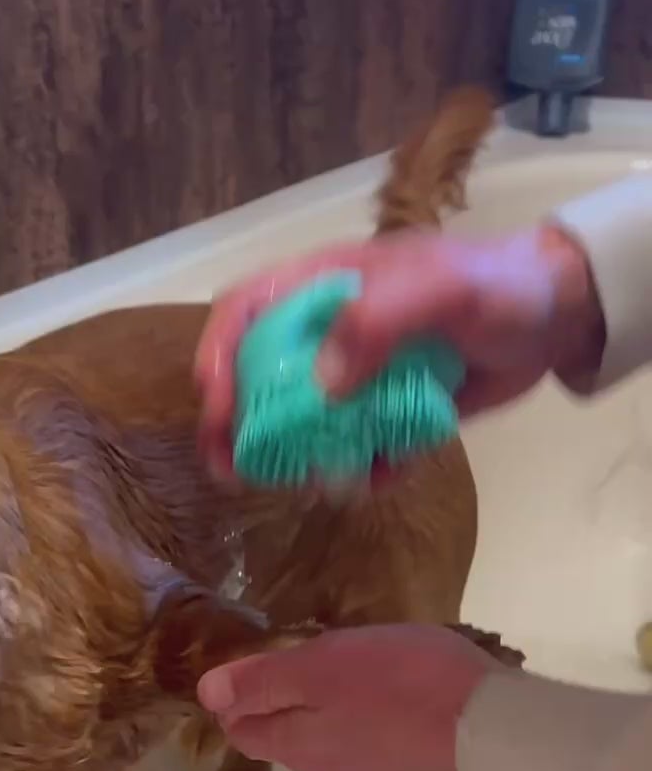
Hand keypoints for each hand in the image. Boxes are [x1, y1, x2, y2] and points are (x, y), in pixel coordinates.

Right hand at [195, 226, 604, 474]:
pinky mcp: (388, 412)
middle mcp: (328, 332)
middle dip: (237, 425)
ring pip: (302, 422)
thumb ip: (379, 323)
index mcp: (324, 286)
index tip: (215, 403)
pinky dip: (364, 469)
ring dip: (296, 458)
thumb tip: (322, 385)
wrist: (556, 317)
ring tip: (308, 484)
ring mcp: (357, 376)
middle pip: (257, 375)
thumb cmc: (496, 286)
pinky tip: (381, 477)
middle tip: (231, 471)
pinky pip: (359, 448)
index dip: (218, 353)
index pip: (246, 309)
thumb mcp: (441, 289)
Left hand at [198, 625, 500, 770]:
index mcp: (299, 747)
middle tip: (327, 671)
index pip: (246, 733)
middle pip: (295, 746)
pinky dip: (391, 745)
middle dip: (299, 713)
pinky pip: (389, 768)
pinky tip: (418, 723)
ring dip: (349, 728)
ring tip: (379, 690)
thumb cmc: (407, 686)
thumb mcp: (326, 664)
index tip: (260, 673)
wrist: (500, 741)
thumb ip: (264, 680)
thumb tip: (207, 694)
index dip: (244, 703)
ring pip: (343, 757)